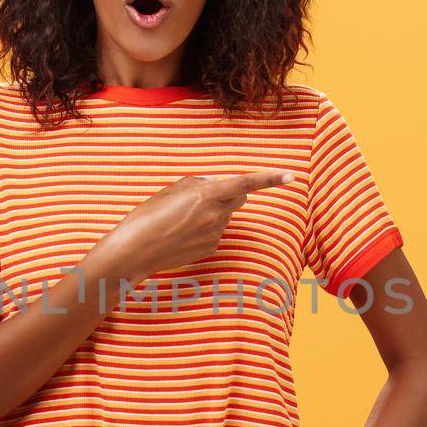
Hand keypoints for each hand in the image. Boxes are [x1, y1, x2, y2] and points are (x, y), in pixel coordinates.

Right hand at [101, 169, 297, 282]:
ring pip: (224, 217)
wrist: (135, 251)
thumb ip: (197, 183)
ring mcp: (215, 234)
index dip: (270, 178)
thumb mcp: (171, 190)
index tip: (291, 176)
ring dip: (212, 212)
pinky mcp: (210, 249)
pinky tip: (182, 234)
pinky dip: (205, 230)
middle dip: (231, 194)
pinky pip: (215, 233)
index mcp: (206, 194)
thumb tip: (214, 183)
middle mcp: (216, 215)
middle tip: (204, 196)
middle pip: (239, 199)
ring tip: (181, 219)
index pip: (246, 183)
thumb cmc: (148, 215)